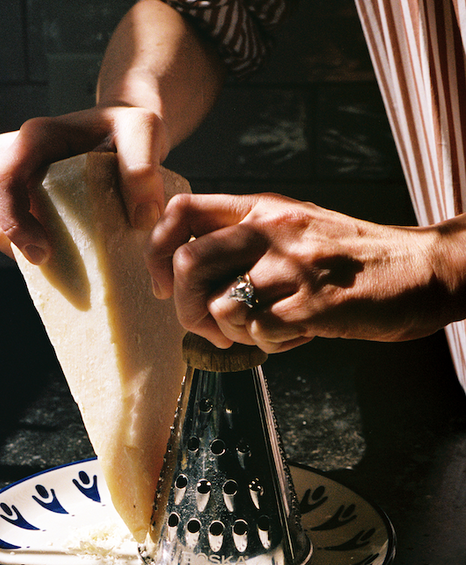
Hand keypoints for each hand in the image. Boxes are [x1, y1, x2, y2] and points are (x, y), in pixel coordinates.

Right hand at [0, 106, 168, 263]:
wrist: (127, 133)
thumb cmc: (131, 127)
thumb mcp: (144, 131)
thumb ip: (143, 167)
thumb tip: (142, 218)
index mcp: (35, 138)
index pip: (2, 180)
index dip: (12, 220)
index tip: (43, 252)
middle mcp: (19, 160)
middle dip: (17, 244)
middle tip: (54, 263)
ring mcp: (22, 185)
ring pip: (2, 230)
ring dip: (28, 253)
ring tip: (68, 264)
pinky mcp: (31, 205)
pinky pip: (19, 237)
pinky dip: (39, 254)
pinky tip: (70, 261)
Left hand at [146, 192, 465, 352]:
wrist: (421, 269)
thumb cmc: (354, 255)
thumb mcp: (297, 228)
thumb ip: (246, 240)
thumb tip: (191, 273)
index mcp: (262, 208)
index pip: (182, 210)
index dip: (155, 250)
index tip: (161, 282)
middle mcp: (271, 231)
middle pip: (186, 264)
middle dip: (183, 306)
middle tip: (206, 326)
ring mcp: (291, 268)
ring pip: (218, 306)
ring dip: (229, 333)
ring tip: (260, 331)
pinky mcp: (311, 306)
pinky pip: (257, 335)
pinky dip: (266, 345)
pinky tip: (293, 335)